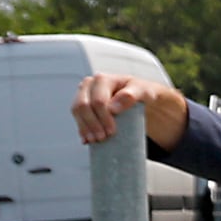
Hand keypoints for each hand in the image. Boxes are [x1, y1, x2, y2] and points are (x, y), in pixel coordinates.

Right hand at [71, 72, 187, 147]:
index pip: (98, 101)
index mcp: (103, 79)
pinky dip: (81, 129)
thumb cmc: (141, 92)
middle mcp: (89, 84)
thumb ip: (132, 95)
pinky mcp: (82, 104)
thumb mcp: (144, 91)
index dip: (103, 118)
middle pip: (84, 106)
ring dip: (85, 128)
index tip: (112, 131)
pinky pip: (77, 117)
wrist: (138, 95)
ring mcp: (83, 93)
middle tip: (102, 138)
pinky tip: (86, 140)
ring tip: (95, 140)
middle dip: (92, 124)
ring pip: (77, 111)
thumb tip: (113, 108)